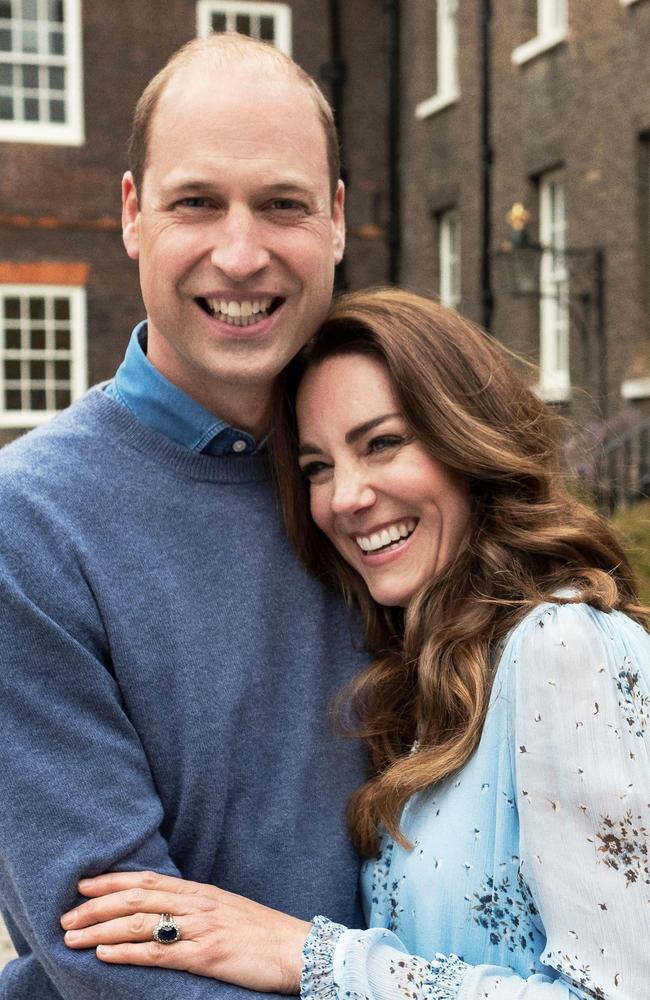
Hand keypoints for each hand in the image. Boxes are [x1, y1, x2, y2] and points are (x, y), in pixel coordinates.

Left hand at [61, 871, 311, 992]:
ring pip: (139, 924)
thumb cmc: (263, 933)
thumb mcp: (226, 910)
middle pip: (136, 899)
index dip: (112, 880)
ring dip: (100, 930)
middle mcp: (197, 904)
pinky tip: (104, 955)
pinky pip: (158, 953)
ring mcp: (200, 928)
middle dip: (96, 905)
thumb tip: (163, 910)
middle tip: (65, 915)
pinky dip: (127, 953)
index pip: (147, 880)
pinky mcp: (206, 956)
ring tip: (71, 937)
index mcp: (201, 891)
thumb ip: (196, 907)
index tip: (83, 883)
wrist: (298, 949)